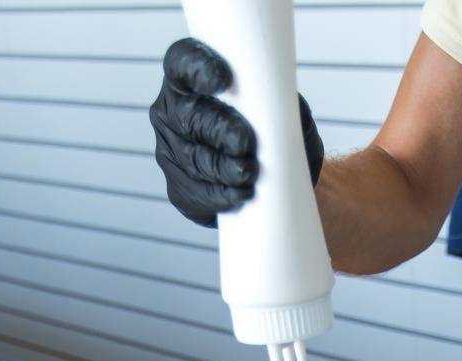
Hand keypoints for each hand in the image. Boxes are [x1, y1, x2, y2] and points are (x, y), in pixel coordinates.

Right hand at [150, 38, 324, 226]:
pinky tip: (239, 194)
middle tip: (244, 143)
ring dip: (223, 168)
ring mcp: (172, 151)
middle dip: (218, 130)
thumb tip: (286, 109)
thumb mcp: (289, 113)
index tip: (223, 79)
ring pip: (193, 159)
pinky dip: (221, 195)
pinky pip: (196, 193)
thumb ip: (286, 105)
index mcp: (192, 79)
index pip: (182, 63)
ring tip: (249, 173)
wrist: (277, 181)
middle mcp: (173, 111)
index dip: (197, 68)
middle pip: (189, 117)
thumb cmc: (278, 134)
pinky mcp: (179, 188)